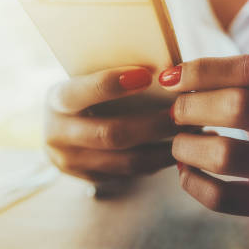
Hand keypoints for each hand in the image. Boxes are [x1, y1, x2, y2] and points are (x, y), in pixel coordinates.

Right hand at [44, 67, 178, 182]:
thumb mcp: (86, 78)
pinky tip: (179, 149)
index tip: (147, 75)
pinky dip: (158, 161)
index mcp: (57, 100)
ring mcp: (71, 162)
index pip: (81, 93)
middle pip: (111, 134)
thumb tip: (166, 70)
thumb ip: (115, 77)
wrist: (61, 125)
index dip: (112, 84)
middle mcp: (58, 134)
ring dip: (164, 149)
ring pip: (126, 161)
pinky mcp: (90, 179)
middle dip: (154, 125)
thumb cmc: (87, 93)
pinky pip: (131, 173)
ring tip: (191, 133)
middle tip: (184, 113)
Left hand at [160, 55, 248, 225]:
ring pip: (228, 155)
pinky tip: (186, 173)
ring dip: (188, 147)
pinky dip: (193, 183)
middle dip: (193, 107)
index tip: (170, 78)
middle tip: (175, 113)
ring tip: (179, 144)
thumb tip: (174, 76)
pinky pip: (223, 198)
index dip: (204, 70)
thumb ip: (241, 84)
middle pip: (240, 107)